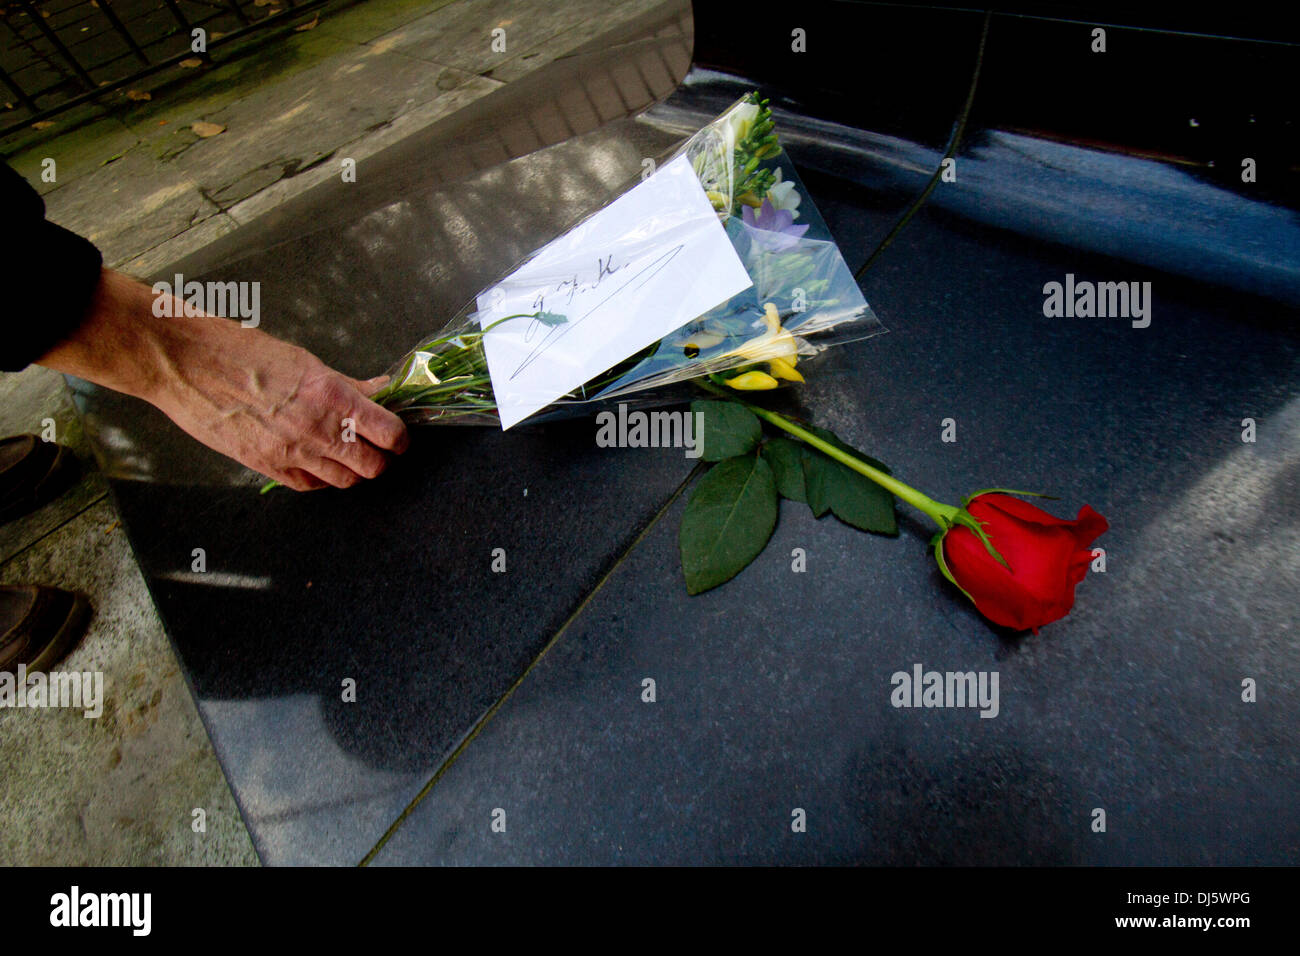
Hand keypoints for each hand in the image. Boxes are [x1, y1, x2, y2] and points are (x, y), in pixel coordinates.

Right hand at [38, 269, 407, 490]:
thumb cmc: (244, 352)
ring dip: (352, 470)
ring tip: (346, 454)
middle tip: (375, 448)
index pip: (389, 433)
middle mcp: (318, 429)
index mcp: (333, 396)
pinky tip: (318, 463)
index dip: (400, 439)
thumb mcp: (305, 361)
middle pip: (373, 466)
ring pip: (345, 480)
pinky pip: (310, 485)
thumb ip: (347, 385)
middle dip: (379, 459)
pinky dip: (321, 479)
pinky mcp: (267, 467)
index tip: (398, 437)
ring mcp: (292, 453)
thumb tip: (380, 393)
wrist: (188, 364)